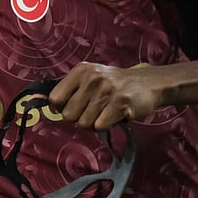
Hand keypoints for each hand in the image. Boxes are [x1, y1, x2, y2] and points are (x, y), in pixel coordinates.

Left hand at [48, 62, 164, 130]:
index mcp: (81, 71)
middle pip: (68, 115)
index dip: (61, 108)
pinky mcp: (120, 103)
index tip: (72, 108)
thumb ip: (71, 89)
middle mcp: (92, 78)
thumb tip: (49, 106)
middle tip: (92, 112)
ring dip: (94, 123)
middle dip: (79, 119)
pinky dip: (107, 125)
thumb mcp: (90, 78)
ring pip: (84, 123)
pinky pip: (100, 126)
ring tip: (105, 112)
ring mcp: (107, 90)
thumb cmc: (113, 84)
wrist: (148, 83)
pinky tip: (114, 116)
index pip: (55, 98)